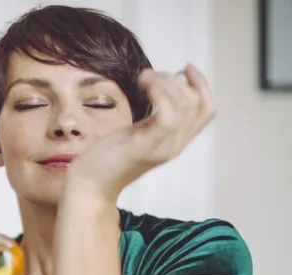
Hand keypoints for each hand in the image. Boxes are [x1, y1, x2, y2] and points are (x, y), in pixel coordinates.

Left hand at [67, 64, 215, 200]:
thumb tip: (161, 88)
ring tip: (144, 77)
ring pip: (185, 106)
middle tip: (151, 76)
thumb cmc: (107, 158)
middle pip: (198, 105)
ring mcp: (162, 148)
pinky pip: (167, 116)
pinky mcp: (145, 147)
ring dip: (166, 82)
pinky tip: (143, 83)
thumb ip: (152, 119)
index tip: (184, 68)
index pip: (206, 110)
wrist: (90, 185)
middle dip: (178, 80)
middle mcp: (174, 145)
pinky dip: (159, 93)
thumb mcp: (136, 134)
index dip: (201, 85)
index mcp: (175, 141)